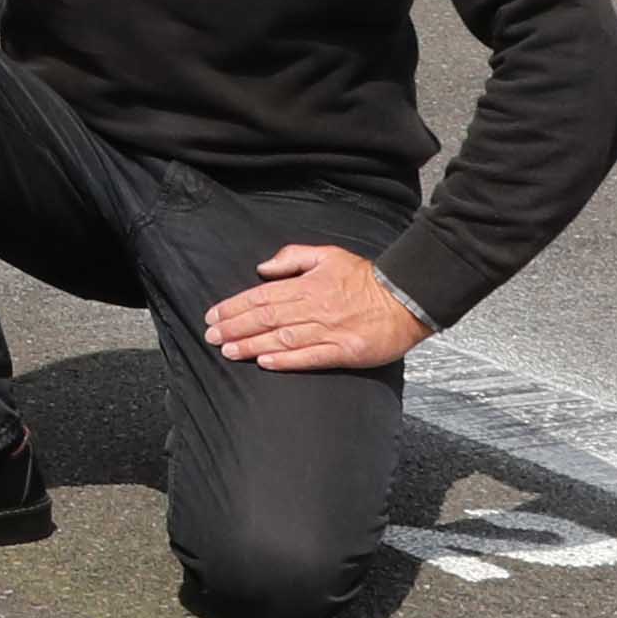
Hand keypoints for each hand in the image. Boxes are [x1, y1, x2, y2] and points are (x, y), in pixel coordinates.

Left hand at [204, 244, 428, 370]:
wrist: (406, 298)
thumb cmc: (365, 278)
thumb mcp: (328, 255)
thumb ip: (292, 258)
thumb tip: (262, 268)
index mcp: (307, 285)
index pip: (261, 296)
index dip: (234, 307)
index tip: (213, 315)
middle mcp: (313, 308)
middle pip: (265, 318)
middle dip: (234, 327)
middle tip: (210, 336)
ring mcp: (328, 331)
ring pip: (282, 338)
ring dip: (251, 345)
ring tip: (228, 350)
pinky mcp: (344, 351)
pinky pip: (310, 357)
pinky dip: (286, 360)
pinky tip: (265, 363)